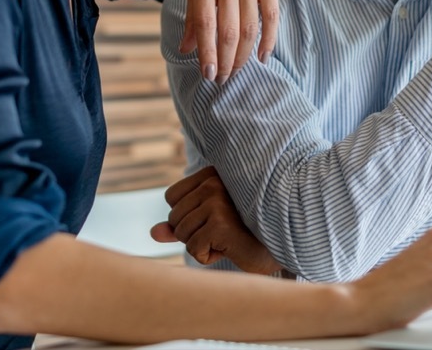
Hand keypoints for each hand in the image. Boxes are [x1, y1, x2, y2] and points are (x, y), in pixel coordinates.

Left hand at [149, 166, 283, 275]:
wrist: (278, 247)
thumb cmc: (243, 234)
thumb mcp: (207, 225)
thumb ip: (179, 225)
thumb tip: (153, 233)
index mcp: (212, 174)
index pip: (172, 197)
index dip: (186, 216)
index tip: (213, 219)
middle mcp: (214, 183)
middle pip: (174, 217)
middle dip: (192, 233)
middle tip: (222, 232)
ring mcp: (217, 201)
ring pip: (181, 233)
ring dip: (200, 245)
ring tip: (226, 239)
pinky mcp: (220, 223)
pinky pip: (193, 248)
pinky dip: (207, 256)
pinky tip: (229, 248)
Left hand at [182, 0, 278, 82]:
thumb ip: (193, 15)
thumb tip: (186, 49)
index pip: (206, 25)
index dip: (207, 53)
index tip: (208, 75)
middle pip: (228, 31)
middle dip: (225, 60)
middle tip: (222, 78)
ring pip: (250, 27)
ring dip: (243, 55)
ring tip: (236, 70)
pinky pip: (272, 15)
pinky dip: (269, 39)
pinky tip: (263, 56)